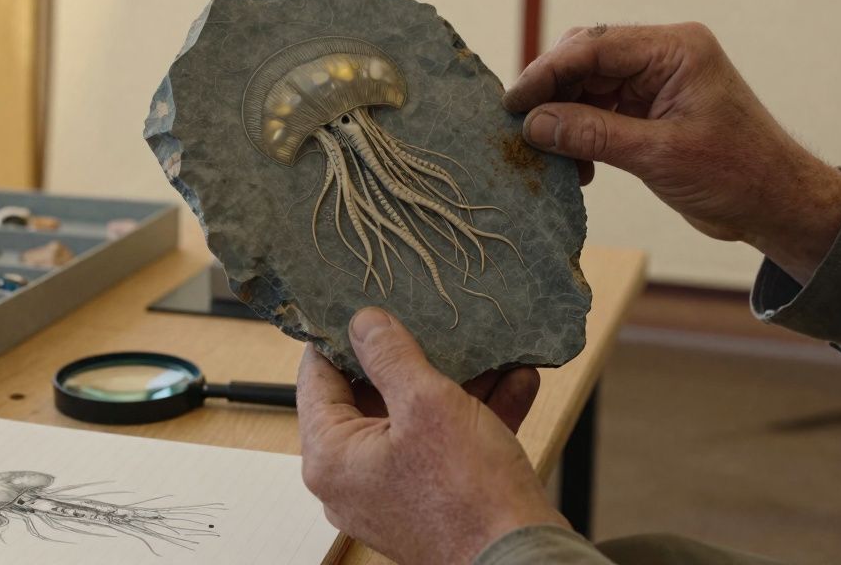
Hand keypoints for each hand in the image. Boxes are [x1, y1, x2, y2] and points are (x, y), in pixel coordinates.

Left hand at [297, 307, 565, 564]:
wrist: (523, 560)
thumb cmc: (469, 498)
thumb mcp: (427, 403)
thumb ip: (390, 355)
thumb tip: (364, 323)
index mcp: (331, 456)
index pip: (317, 377)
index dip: (340, 335)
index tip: (360, 302)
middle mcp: (352, 479)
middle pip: (370, 395)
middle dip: (413, 357)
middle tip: (430, 319)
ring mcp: (391, 490)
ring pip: (416, 417)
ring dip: (456, 382)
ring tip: (485, 350)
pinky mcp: (431, 499)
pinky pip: (445, 444)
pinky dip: (476, 414)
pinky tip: (514, 382)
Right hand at [503, 22, 840, 283]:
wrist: (778, 204)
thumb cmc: (737, 174)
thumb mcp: (658, 155)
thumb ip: (592, 134)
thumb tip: (534, 124)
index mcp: (676, 50)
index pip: (594, 47)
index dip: (546, 72)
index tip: (513, 103)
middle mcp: (664, 57)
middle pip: (585, 60)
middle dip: (550, 94)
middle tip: (520, 129)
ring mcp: (656, 82)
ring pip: (587, 87)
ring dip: (563, 119)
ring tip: (547, 154)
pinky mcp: (650, 109)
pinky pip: (599, 111)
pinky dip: (580, 135)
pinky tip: (575, 167)